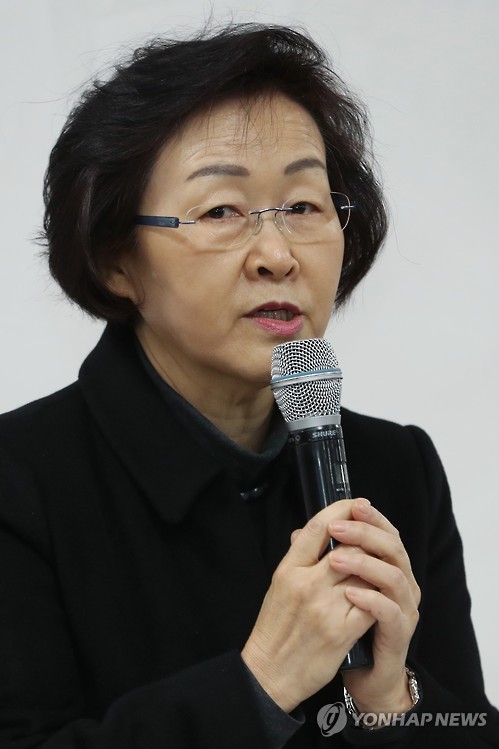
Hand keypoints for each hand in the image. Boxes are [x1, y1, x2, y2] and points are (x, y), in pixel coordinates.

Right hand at [241, 498, 375, 712]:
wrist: (271, 671)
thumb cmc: (275, 626)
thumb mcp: (279, 584)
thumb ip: (297, 557)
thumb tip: (312, 531)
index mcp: (288, 569)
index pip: (319, 528)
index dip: (341, 510)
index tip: (355, 504)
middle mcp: (307, 584)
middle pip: (348, 547)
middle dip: (365, 540)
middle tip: (375, 536)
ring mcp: (325, 607)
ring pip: (364, 573)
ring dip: (374, 568)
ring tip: (379, 566)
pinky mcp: (342, 631)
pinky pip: (371, 603)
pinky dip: (378, 596)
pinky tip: (380, 594)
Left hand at [328, 500, 420, 715]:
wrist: (364, 676)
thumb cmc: (347, 628)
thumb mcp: (333, 590)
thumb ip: (323, 559)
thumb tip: (302, 530)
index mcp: (387, 567)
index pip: (385, 532)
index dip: (370, 517)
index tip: (350, 505)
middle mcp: (402, 584)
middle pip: (393, 547)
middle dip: (365, 533)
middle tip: (337, 529)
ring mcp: (404, 609)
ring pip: (395, 575)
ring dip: (365, 563)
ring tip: (335, 559)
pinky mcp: (399, 634)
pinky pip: (390, 612)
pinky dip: (371, 599)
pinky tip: (349, 593)